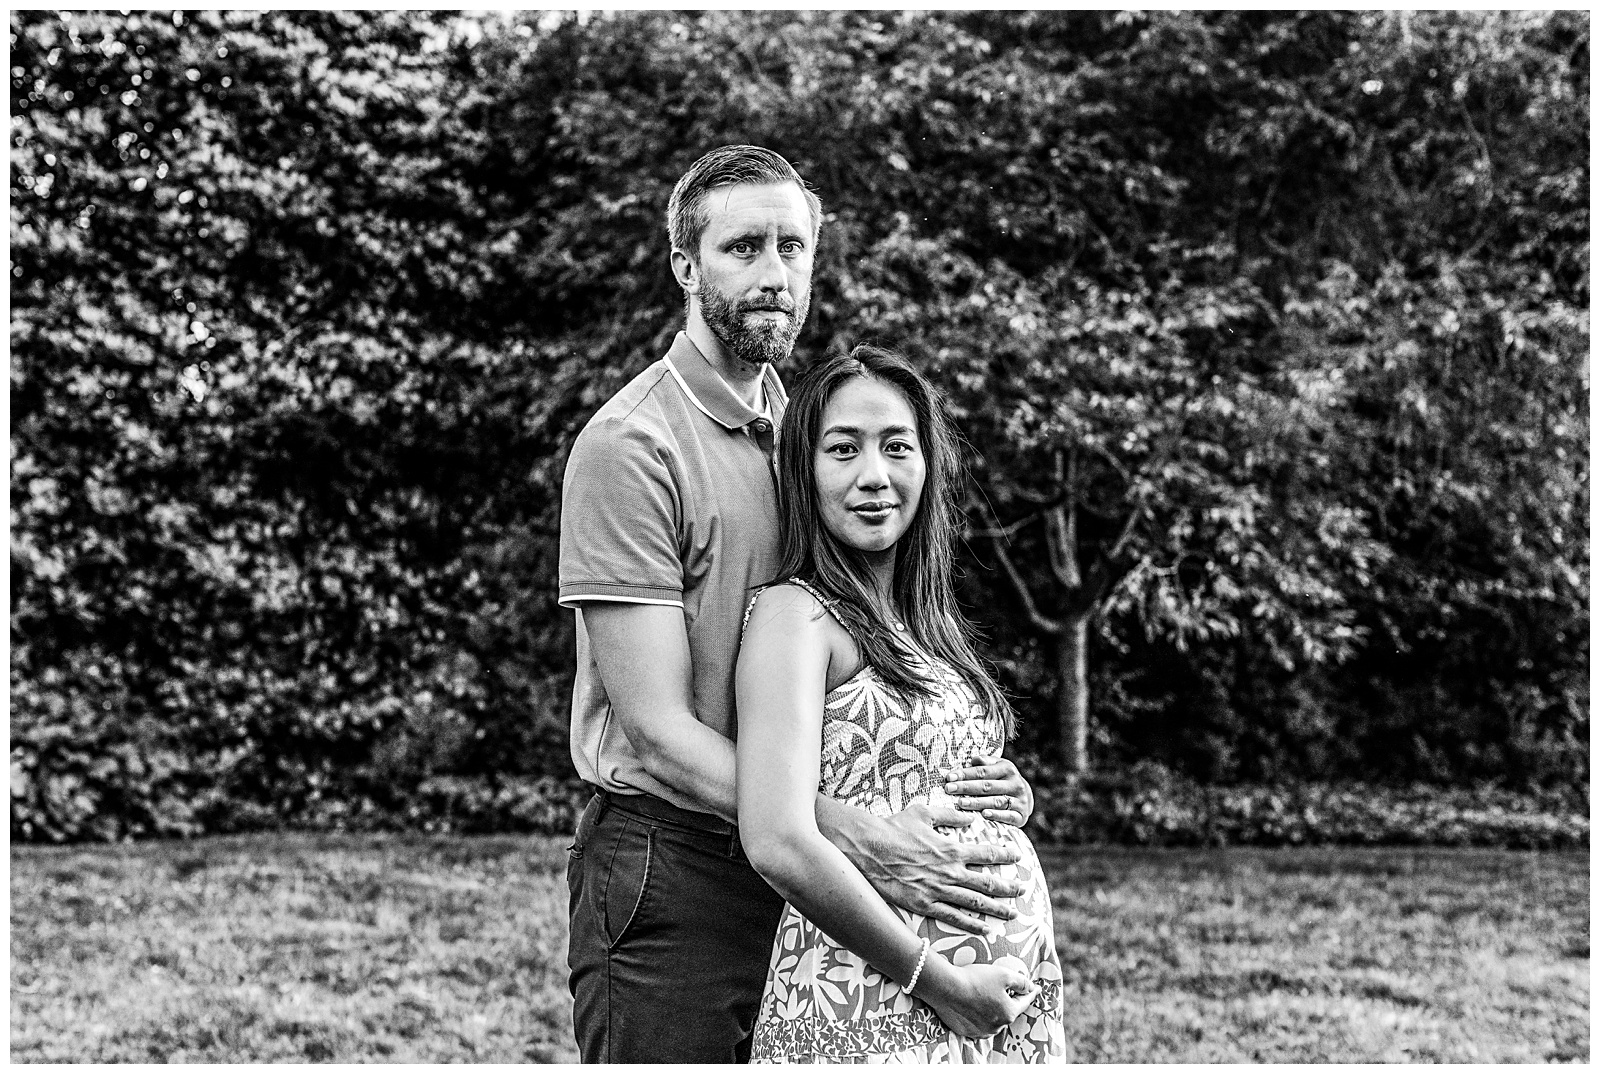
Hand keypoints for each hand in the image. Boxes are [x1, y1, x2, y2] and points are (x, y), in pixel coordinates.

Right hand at [842, 802, 1023, 932]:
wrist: (868, 849)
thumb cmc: (894, 828)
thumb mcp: (923, 813)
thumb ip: (949, 816)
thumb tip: (969, 817)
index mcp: (951, 849)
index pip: (987, 852)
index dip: (1005, 854)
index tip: (1017, 856)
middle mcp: (949, 872)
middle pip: (988, 882)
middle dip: (1009, 887)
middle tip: (1023, 890)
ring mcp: (938, 891)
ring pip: (975, 903)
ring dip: (996, 909)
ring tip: (1012, 914)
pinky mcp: (924, 905)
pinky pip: (953, 918)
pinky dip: (971, 925)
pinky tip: (985, 930)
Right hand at [920, 959, 1036, 1038]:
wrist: (945, 987)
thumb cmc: (975, 979)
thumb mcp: (1004, 974)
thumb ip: (1021, 982)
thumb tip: (1031, 987)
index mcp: (1008, 1014)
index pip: (1024, 1002)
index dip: (1030, 993)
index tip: (1036, 988)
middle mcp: (996, 1027)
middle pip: (1007, 1011)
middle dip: (1007, 1000)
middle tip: (1003, 987)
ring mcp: (980, 1031)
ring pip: (992, 1019)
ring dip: (992, 1009)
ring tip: (984, 995)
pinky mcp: (965, 1031)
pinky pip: (977, 1023)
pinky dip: (978, 1015)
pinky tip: (972, 1004)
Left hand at [942, 754, 1034, 827]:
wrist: (1025, 798)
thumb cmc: (1002, 780)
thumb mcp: (997, 767)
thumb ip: (985, 763)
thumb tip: (974, 759)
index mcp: (1007, 769)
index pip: (982, 771)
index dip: (965, 774)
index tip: (949, 777)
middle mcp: (1015, 784)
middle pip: (987, 786)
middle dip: (966, 787)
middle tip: (949, 789)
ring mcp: (1020, 800)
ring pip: (995, 801)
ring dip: (977, 802)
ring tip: (961, 803)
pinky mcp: (1021, 816)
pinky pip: (1008, 816)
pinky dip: (996, 815)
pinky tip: (984, 814)